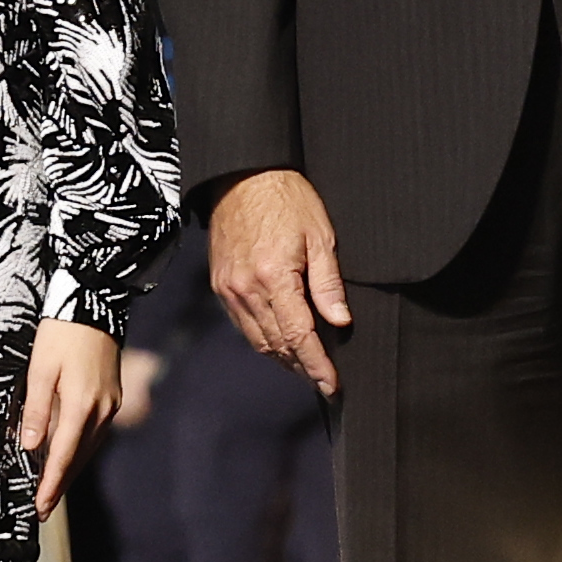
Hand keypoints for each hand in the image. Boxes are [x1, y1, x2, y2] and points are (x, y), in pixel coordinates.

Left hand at [17, 320, 121, 515]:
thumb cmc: (61, 333)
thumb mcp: (40, 369)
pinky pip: (94, 434)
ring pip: (88, 449)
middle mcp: (101, 411)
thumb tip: (31, 447)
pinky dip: (79, 451)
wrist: (94, 304)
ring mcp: (110, 405)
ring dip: (70, 470)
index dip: (50, 485)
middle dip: (59, 485)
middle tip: (42, 509)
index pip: (62, 456)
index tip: (39, 508)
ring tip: (51, 489)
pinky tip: (68, 457)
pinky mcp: (112, 398)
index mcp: (80, 405)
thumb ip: (36, 410)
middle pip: (78, 459)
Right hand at [211, 170, 349, 397]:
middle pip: (277, 345)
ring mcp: (229, 289)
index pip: (299, 336)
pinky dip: (263, 340)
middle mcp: (246, 289)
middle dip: (302, 367)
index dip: (317, 365)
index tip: (332, 385)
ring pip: (258, 340)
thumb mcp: (320, 235)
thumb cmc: (287, 198)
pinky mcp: (220, 285)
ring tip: (306, 368)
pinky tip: (281, 343)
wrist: (243, 175)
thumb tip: (340, 322)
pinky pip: (243, 325)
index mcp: (275, 277)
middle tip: (324, 381)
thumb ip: (328, 283)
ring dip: (283, 358)